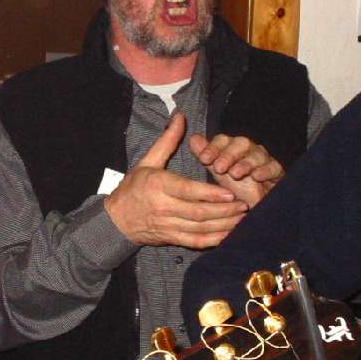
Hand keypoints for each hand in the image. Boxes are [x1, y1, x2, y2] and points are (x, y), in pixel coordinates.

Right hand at [104, 113, 248, 248]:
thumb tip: (180, 117)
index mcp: (158, 185)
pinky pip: (195, 242)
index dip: (210, 193)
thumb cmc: (133, 187)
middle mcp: (163, 207)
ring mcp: (168, 225)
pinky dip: (213, 240)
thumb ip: (167, 141)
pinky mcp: (171, 238)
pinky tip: (228, 234)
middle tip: (244, 204)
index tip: (230, 192)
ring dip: (224, 224)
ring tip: (242, 218)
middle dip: (224, 210)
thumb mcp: (147, 161)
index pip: (188, 191)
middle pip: (199, 212)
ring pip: (200, 228)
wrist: (117, 219)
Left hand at [189, 133, 281, 206]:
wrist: (254, 208)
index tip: (204, 159)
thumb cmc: (235, 189)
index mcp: (231, 149)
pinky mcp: (277, 172)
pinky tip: (256, 176)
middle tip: (218, 168)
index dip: (213, 147)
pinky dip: (265, 170)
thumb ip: (207, 156)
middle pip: (241, 143)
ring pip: (257, 154)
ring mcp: (264, 160)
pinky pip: (273, 167)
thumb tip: (194, 139)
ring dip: (245, 163)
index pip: (223, 140)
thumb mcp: (218, 174)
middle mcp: (248, 151)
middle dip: (228, 154)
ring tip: (234, 174)